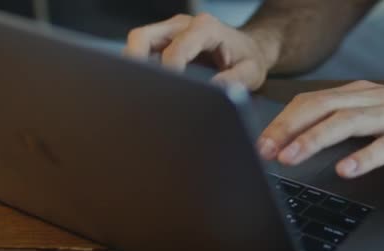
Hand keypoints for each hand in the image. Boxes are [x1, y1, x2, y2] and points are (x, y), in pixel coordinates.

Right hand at [125, 13, 273, 89]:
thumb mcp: (251, 72)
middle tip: (136, 90)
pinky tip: (143, 85)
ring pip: (139, 40)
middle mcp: (184, 25)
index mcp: (206, 28)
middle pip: (144, 36)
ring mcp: (172, 30)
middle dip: (134, 63)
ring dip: (132, 64)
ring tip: (135, 89)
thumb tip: (213, 91)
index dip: (167, 71)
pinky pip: (144, 48)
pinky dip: (138, 65)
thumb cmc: (249, 59)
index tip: (165, 94)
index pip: (176, 49)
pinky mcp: (166, 40)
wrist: (251, 48)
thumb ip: (235, 80)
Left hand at [257, 80, 383, 177]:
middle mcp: (375, 100)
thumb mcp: (376, 114)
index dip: (283, 121)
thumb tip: (301, 140)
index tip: (261, 142)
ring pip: (350, 122)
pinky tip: (346, 169)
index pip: (312, 102)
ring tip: (292, 157)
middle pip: (323, 108)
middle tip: (265, 151)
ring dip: (316, 139)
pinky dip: (366, 157)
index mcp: (360, 94)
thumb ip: (344, 122)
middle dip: (289, 129)